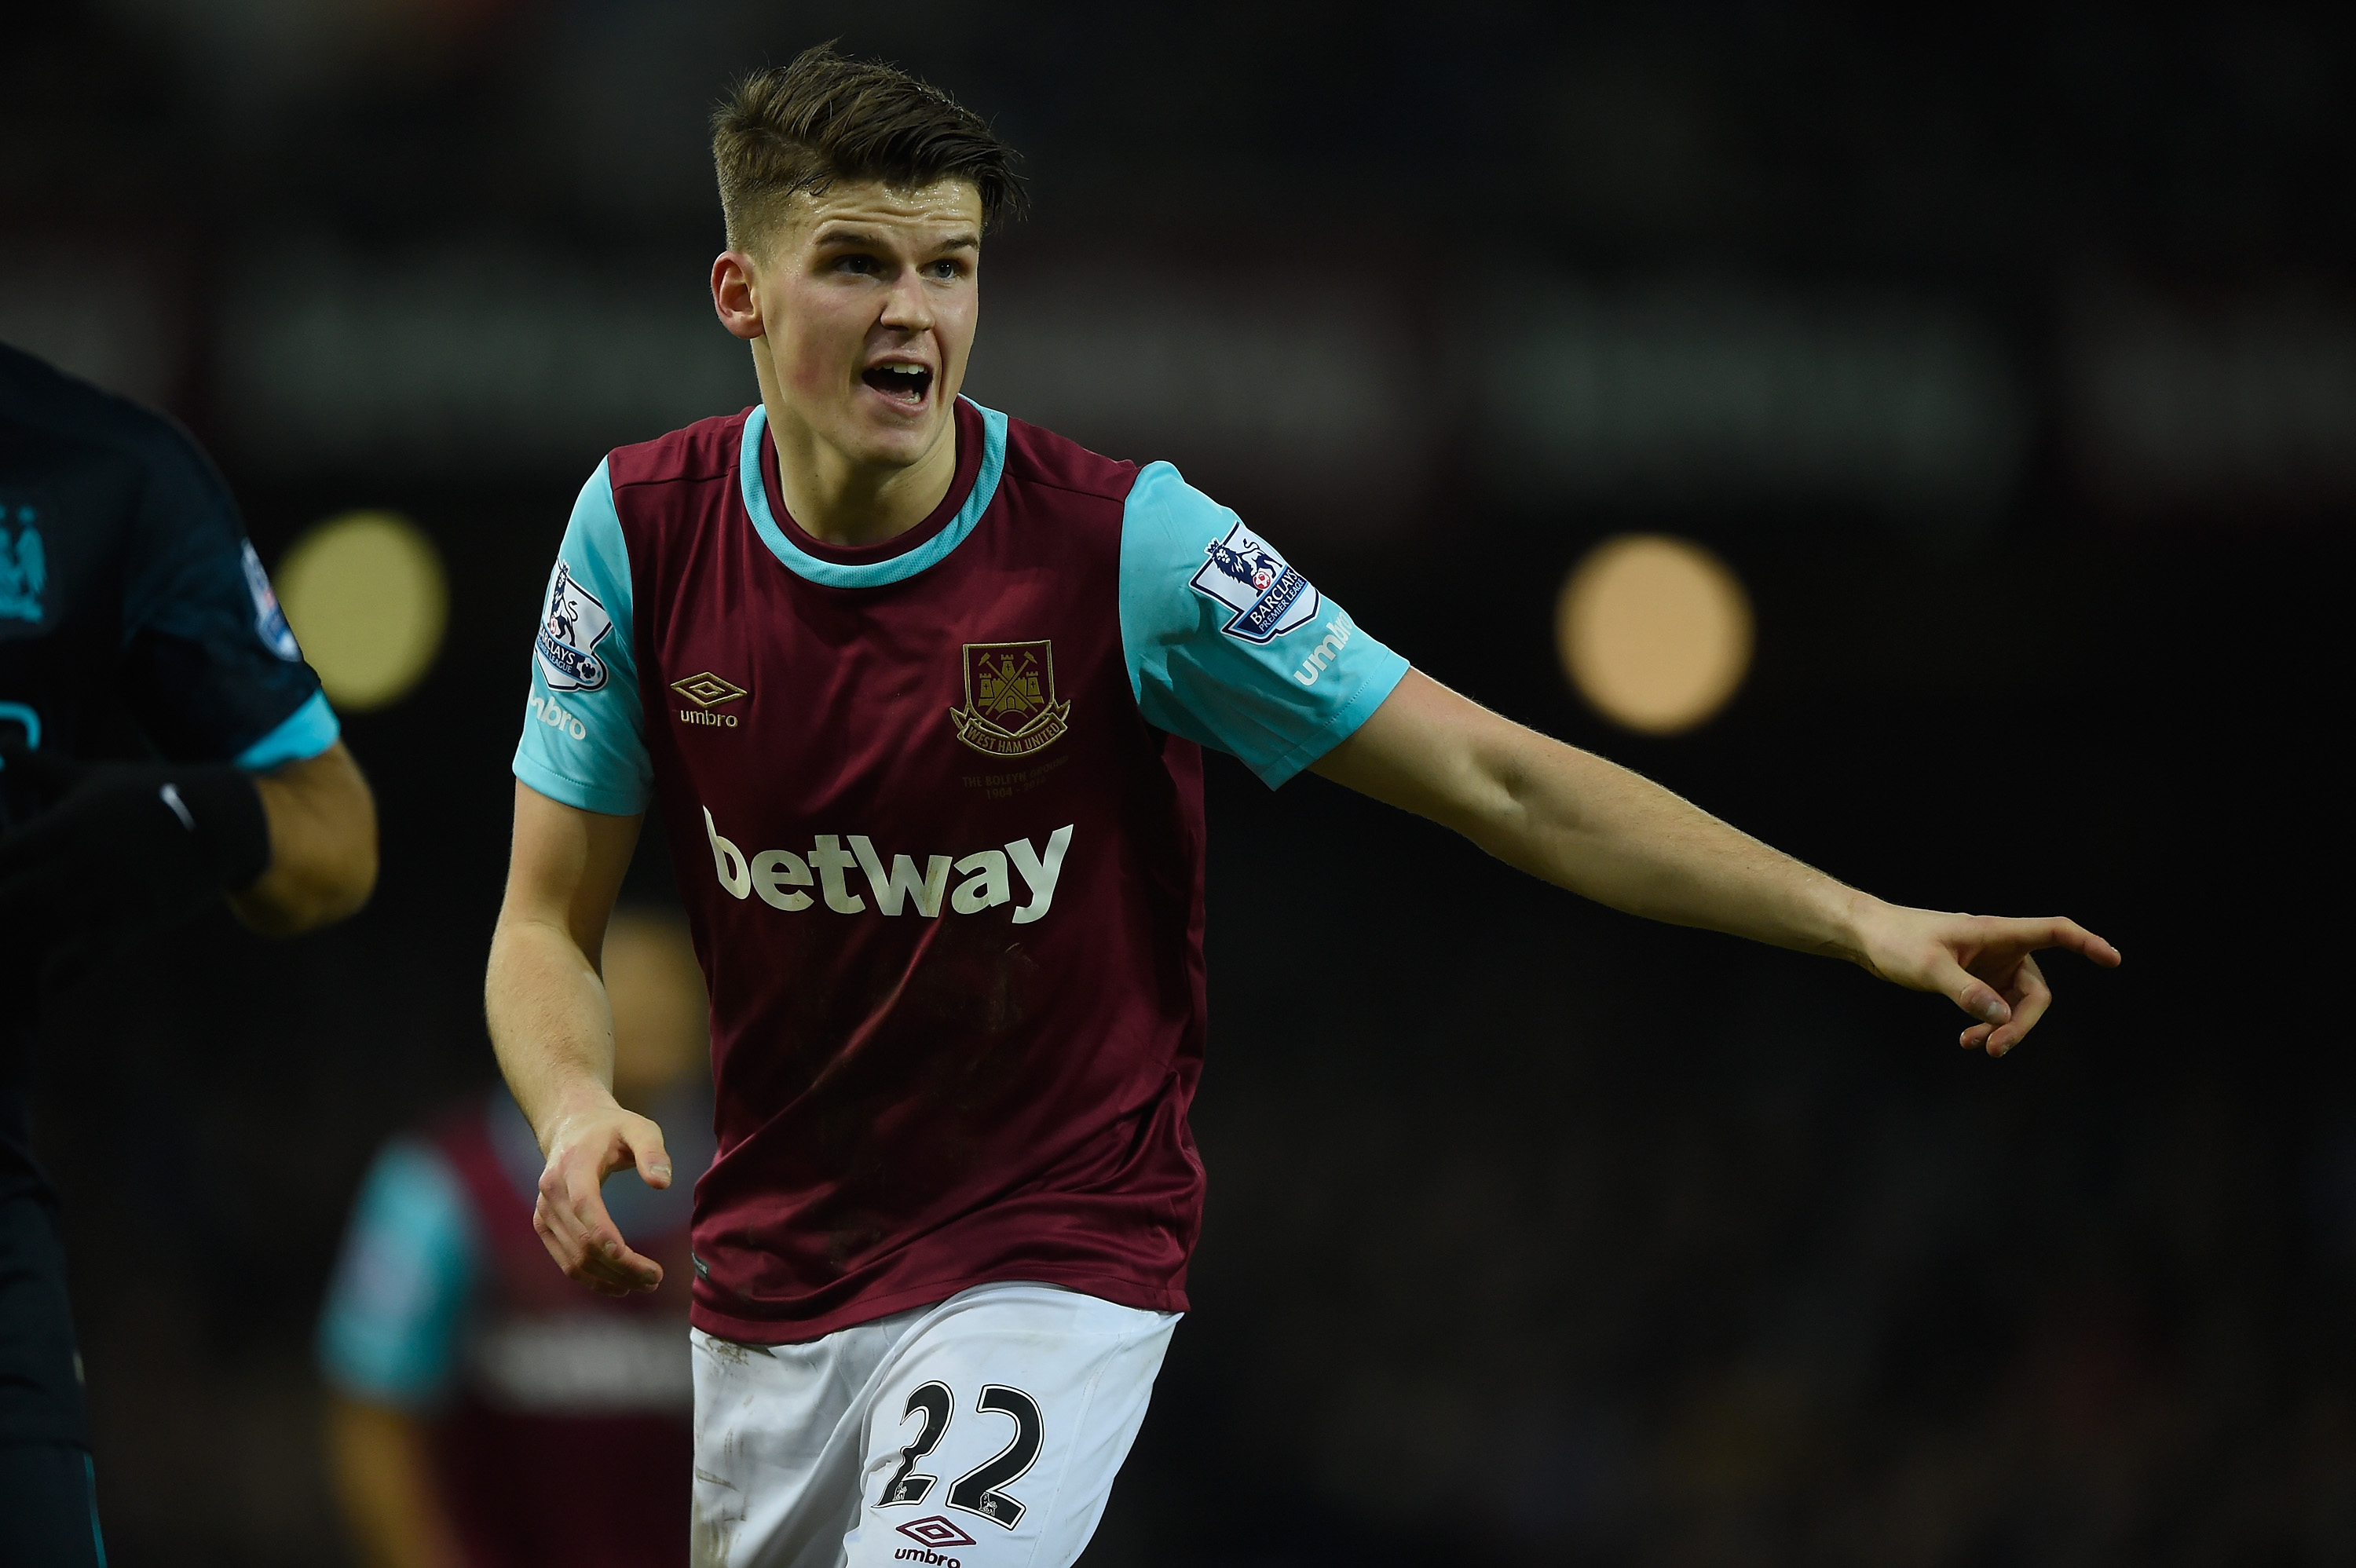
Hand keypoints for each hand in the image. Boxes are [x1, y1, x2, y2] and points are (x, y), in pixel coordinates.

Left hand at [0, 739, 270, 989]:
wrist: (222, 820)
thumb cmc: (150, 793)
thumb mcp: (92, 775)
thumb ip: (37, 766)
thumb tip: (0, 739)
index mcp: (65, 823)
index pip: (1, 854)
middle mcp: (82, 860)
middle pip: (10, 899)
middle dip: (0, 910)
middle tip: (4, 916)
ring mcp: (109, 893)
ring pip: (44, 932)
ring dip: (20, 946)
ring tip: (13, 954)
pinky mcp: (137, 919)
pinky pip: (88, 957)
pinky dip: (62, 973)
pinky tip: (50, 975)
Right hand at [530, 1087, 674, 1295]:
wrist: (572, 1127)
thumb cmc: (613, 1130)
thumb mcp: (640, 1128)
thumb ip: (653, 1152)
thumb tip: (662, 1183)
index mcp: (573, 1164)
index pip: (584, 1205)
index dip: (602, 1234)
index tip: (627, 1256)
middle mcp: (552, 1190)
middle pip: (582, 1240)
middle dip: (619, 1265)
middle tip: (656, 1278)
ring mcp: (544, 1210)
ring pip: (573, 1257)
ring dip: (608, 1278)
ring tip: (645, 1283)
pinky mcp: (544, 1224)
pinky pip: (564, 1260)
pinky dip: (590, 1279)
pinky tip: (618, 1286)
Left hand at [1849, 901, 2120, 1055]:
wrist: (1866, 938)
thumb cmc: (1895, 941)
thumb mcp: (1928, 967)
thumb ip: (1965, 992)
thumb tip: (2001, 1017)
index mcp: (1997, 933)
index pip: (2054, 931)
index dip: (2086, 943)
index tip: (2113, 959)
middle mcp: (2000, 948)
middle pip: (2036, 990)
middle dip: (2022, 1023)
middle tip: (1996, 1050)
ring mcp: (1989, 965)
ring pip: (2016, 1004)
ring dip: (2004, 1028)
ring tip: (1975, 1045)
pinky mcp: (1975, 979)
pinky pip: (1996, 1007)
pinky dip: (1988, 1024)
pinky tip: (1967, 1040)